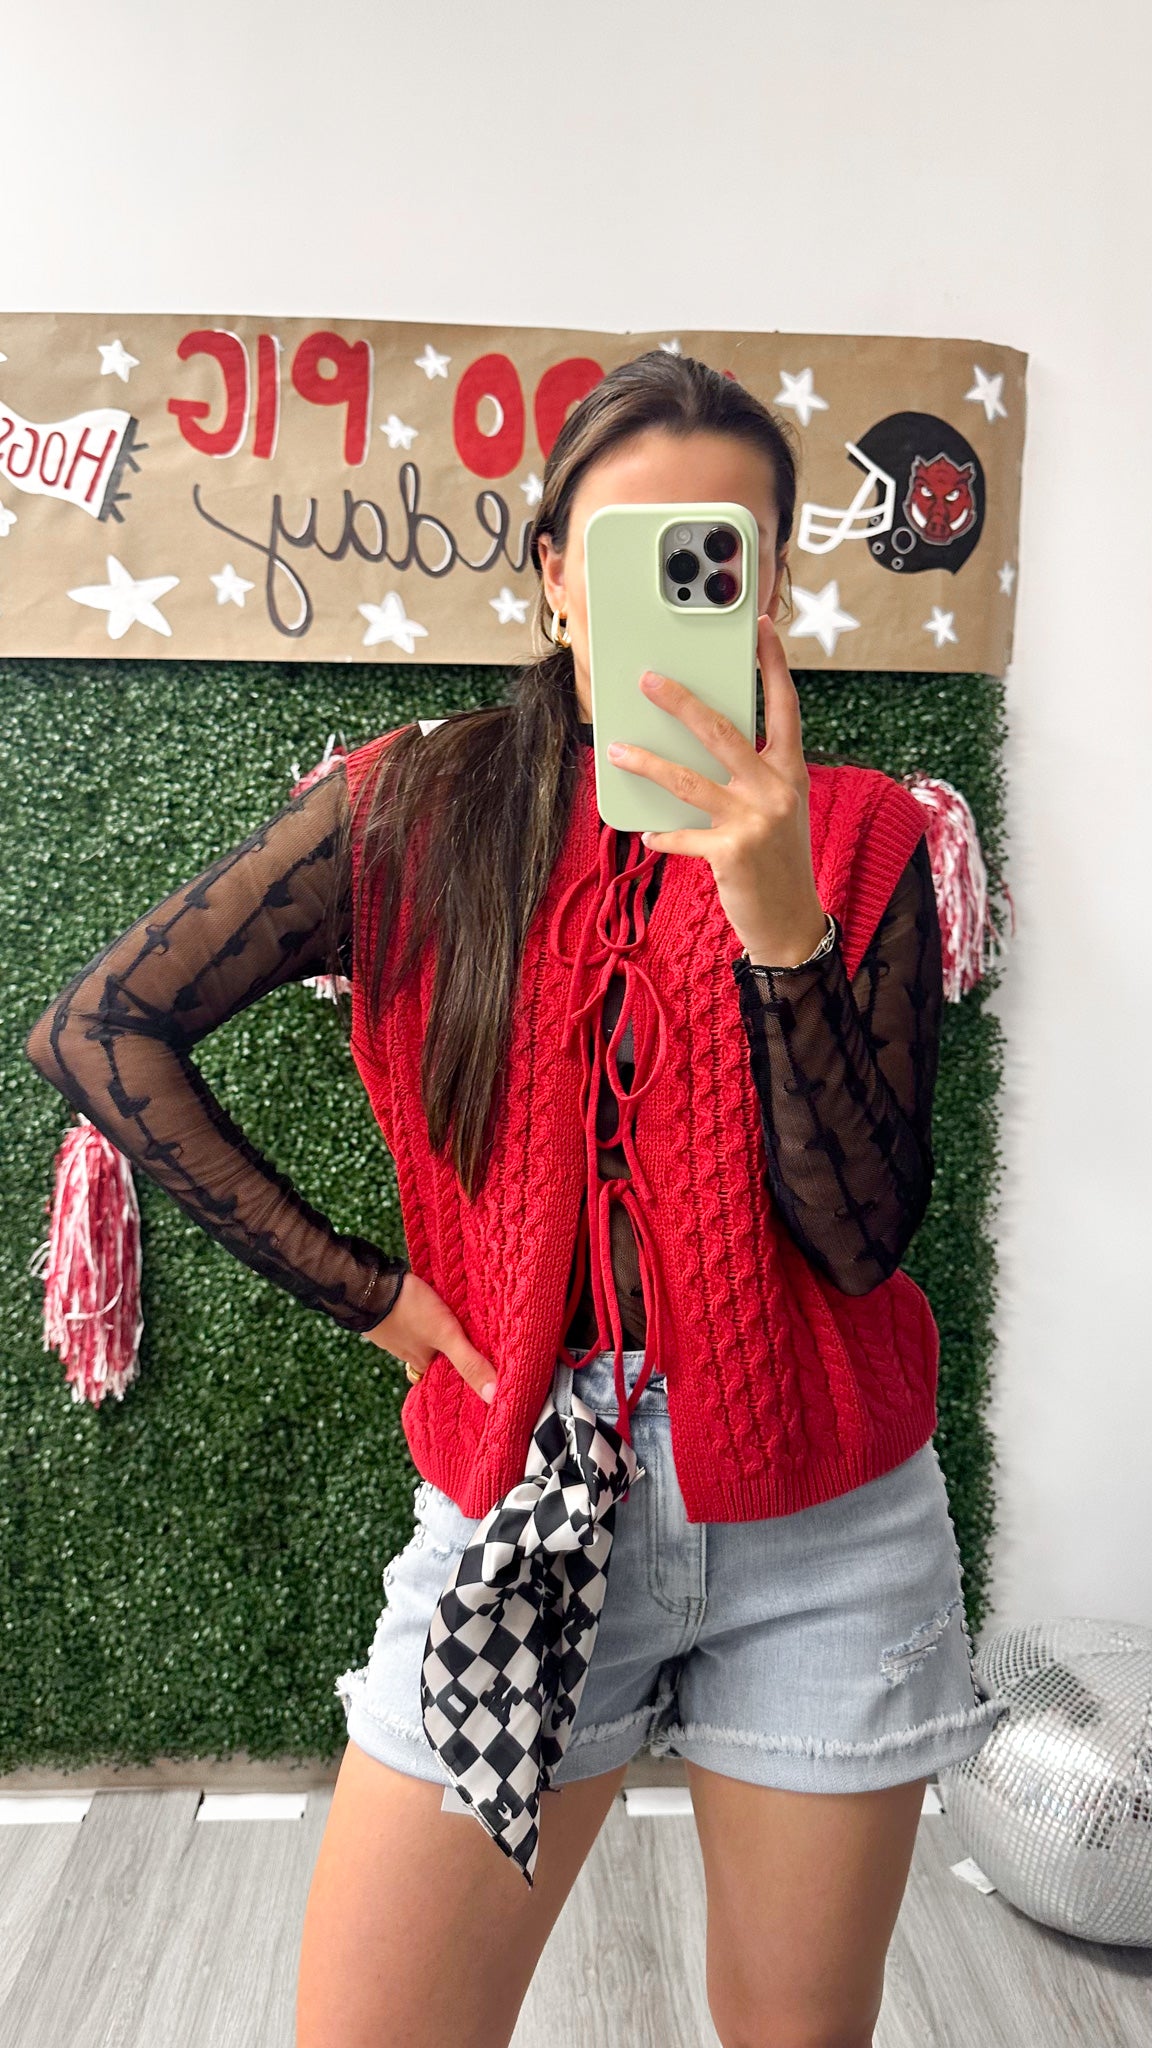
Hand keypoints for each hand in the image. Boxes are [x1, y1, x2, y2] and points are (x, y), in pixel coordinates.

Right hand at [361, 1272, 497, 1404]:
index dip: (464, 1375)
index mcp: (422, 1364)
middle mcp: (408, 1353)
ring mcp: (396, 1332)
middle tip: (477, 1343)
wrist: (367, 1284)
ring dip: (438, 1332)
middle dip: (453, 1351)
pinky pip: (414, 1318)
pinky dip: (424, 1315)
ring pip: (424, 1337)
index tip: (483, 1373)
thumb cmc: (409, 1310)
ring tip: (460, 1321)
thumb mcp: (446, 1335)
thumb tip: (494, 1396)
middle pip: (436, 1356)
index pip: (447, 1377)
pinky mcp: (391, 1311)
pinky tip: (433, 1304)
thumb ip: (469, 1362)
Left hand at [604, 612, 827, 965]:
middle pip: (723, 731)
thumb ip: (751, 776)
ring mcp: (755, 820)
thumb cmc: (777, 861)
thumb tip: (697, 746)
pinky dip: (662, 834)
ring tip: (616, 751)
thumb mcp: (777, 810)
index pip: (784, 706)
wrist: (792, 922)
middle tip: (648, 679)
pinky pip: (682, 835)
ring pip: (689, 779)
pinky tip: (649, 834)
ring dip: (647, 763)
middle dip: (681, 701)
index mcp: (790, 771)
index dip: (773, 665)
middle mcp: (776, 789)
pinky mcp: (732, 852)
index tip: (763, 628)